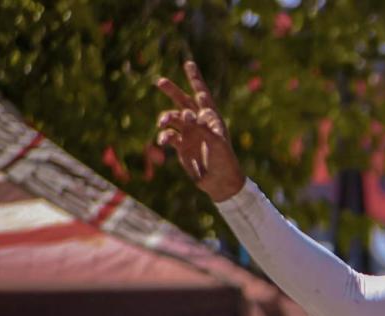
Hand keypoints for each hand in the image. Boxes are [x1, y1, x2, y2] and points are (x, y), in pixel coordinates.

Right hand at [156, 61, 245, 201]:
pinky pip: (168, 136)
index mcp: (211, 119)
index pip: (202, 95)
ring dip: (165, 118)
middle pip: (183, 102)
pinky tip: (164, 141)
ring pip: (172, 119)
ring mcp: (189, 134)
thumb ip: (203, 128)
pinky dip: (164, 136)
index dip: (195, 79)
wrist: (220, 182)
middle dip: (172, 91)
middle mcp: (199, 123)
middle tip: (160, 81)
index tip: (189, 63)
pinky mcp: (181, 146)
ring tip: (163, 122)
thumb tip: (188, 115)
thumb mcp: (218, 143)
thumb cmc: (225, 161)